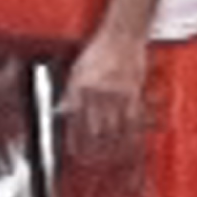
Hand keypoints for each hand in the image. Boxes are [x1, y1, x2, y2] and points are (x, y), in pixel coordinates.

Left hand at [62, 39, 152, 182]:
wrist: (122, 34)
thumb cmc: (99, 49)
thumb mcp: (77, 69)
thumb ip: (71, 91)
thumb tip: (62, 111)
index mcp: (80, 87)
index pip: (75, 121)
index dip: (76, 140)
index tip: (77, 153)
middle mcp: (97, 92)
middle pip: (95, 129)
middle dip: (95, 149)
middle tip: (96, 162)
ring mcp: (116, 93)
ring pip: (114, 128)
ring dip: (114, 147)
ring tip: (114, 160)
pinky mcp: (134, 92)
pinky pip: (134, 119)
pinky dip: (133, 133)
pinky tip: (133, 144)